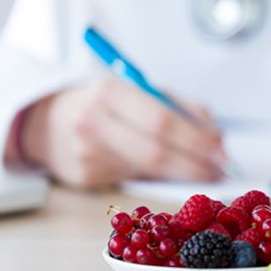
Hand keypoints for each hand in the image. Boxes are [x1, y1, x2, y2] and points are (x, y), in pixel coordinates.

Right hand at [18, 77, 224, 188]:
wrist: (48, 122)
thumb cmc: (108, 104)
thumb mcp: (141, 91)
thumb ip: (181, 108)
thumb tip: (216, 139)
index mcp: (109, 92)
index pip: (161, 121)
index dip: (195, 139)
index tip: (221, 150)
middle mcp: (93, 122)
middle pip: (155, 152)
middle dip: (195, 165)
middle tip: (220, 170)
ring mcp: (85, 153)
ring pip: (147, 171)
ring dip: (183, 175)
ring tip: (206, 173)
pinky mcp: (85, 178)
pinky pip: (134, 180)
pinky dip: (159, 178)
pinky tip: (171, 175)